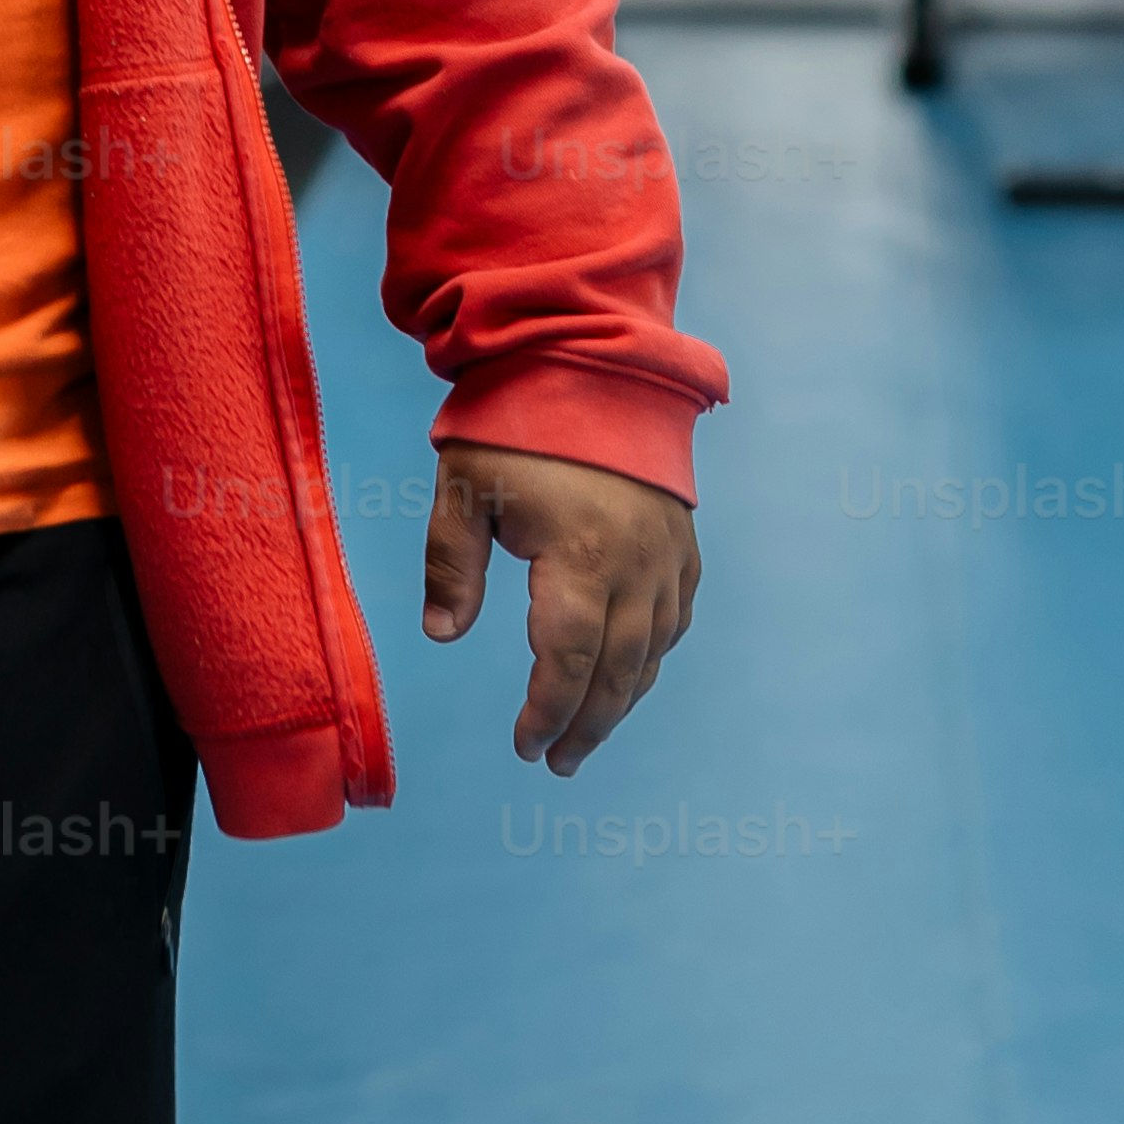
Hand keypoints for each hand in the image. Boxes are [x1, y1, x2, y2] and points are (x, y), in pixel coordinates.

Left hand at [420, 441, 700, 774]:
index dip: (547, 711)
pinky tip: (628, 674)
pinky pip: (675, 618)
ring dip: (621, 702)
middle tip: (556, 761)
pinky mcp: (682, 542)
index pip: (568, 661)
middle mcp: (636, 564)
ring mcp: (667, 554)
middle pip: (618, 672)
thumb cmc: (517, 423)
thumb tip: (441, 635)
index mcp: (579, 555)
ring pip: (652, 652)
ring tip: (586, 736)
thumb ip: (451, 564)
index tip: (524, 745)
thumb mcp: (464, 486)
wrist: (592, 362)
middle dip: (586, 726)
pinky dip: (652, 656)